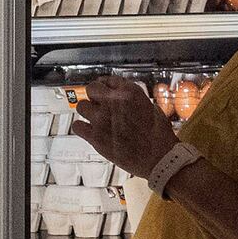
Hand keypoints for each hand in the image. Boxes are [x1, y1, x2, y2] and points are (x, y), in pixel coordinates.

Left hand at [66, 73, 181, 180]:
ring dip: (87, 112)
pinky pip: (77, 126)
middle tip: (99, 105)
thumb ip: (133, 99)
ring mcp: (102, 119)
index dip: (105, 87)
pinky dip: (82, 128)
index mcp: (129, 92)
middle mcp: (113, 102)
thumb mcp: (151, 107)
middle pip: (91, 89)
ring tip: (96, 120)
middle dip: (94, 96)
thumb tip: (120, 98)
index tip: (104, 91)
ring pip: (81, 106)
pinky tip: (89, 131)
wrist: (160, 158)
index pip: (107, 80)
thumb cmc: (159, 135)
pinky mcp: (95, 137)